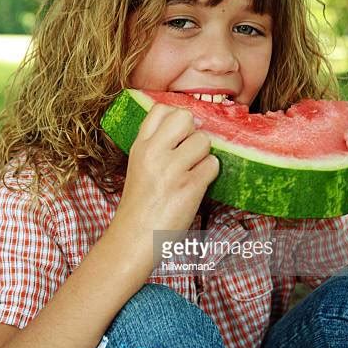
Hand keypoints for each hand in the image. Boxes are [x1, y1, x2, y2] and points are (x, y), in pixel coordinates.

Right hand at [114, 102, 218, 233]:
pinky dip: (210, 175)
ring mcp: (172, 169)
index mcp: (140, 146)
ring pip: (204, 140)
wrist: (134, 239)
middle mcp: (154, 153)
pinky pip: (213, 165)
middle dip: (193, 132)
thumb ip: (156, 145)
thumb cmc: (140, 205)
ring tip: (192, 173)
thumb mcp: (139, 166)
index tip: (179, 135)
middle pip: (185, 117)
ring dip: (204, 156)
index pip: (161, 109)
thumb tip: (188, 128)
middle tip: (189, 152)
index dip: (176, 118)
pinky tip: (196, 186)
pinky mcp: (189, 187)